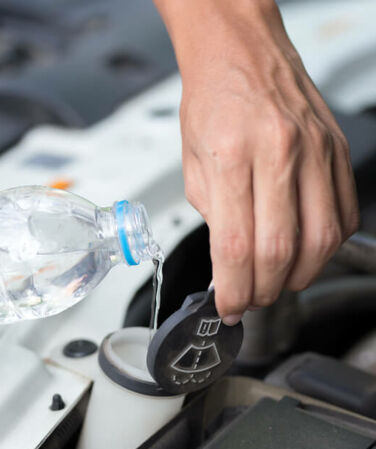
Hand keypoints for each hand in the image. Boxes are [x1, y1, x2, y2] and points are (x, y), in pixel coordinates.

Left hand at [155, 0, 358, 322]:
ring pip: (320, 238)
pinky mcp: (336, 150)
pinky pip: (344, 212)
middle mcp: (279, 152)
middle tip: (251, 299)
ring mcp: (315, 150)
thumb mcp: (192, 163)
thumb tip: (227, 260)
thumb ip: (212, 214)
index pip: (235, 244)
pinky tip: (306, 250)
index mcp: (231, 156)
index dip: (233, 287)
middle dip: (264, 289)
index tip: (228, 306)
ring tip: (278, 282)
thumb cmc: (213, 102)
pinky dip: (327, 244)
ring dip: (299, 275)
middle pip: (280, 249)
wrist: (242, 54)